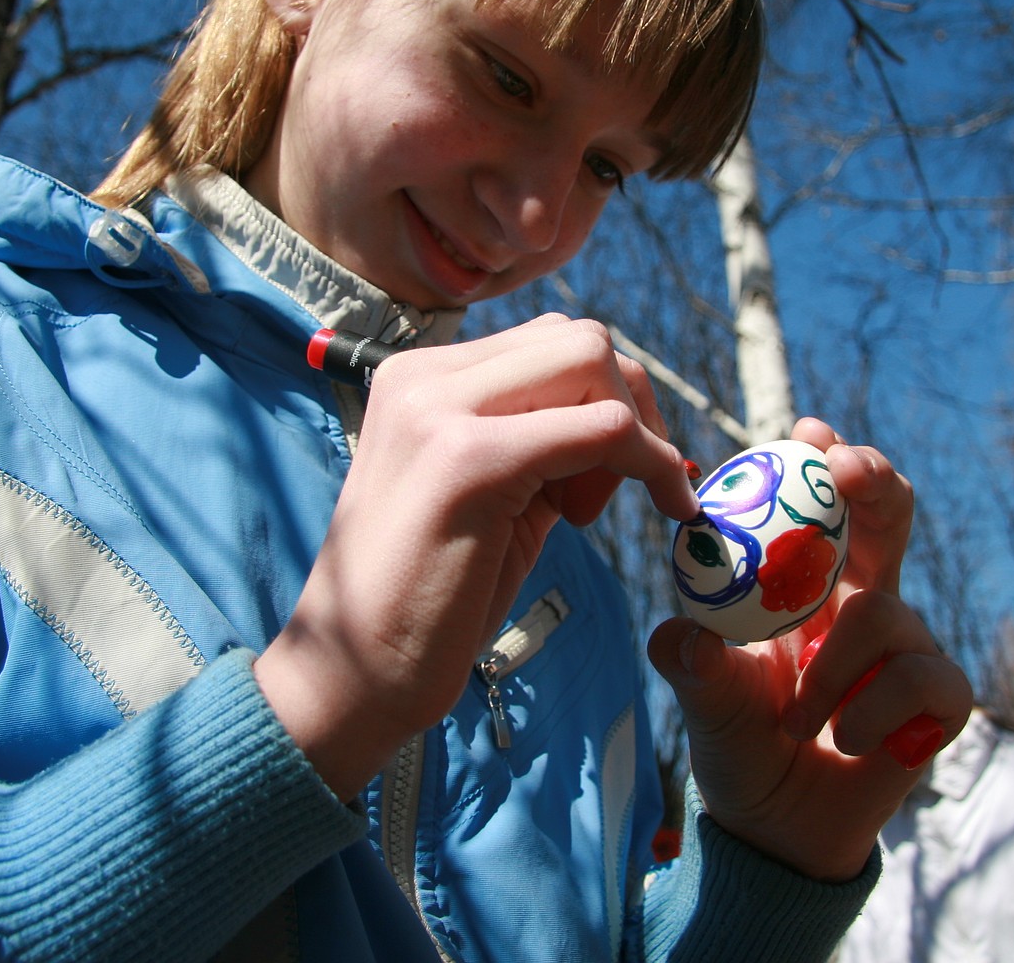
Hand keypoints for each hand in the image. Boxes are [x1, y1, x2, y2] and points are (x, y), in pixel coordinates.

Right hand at [256, 314, 698, 797]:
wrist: (352, 676)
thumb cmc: (427, 597)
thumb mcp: (490, 493)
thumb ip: (539, 441)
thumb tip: (620, 416)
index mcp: (421, 379)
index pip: (547, 342)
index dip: (602, 398)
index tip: (604, 475)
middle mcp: (424, 377)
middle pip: (579, 338)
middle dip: (633, 401)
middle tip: (625, 484)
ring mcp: (440, 410)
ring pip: (592, 359)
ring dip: (639, 429)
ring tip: (597, 508)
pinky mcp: (470, 461)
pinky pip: (602, 427)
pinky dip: (650, 461)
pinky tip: (661, 507)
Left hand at [648, 417, 972, 880]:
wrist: (777, 823)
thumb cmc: (740, 736)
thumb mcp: (707, 696)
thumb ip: (692, 663)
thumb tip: (680, 636)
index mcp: (809, 583)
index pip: (825, 504)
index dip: (825, 460)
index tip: (807, 432)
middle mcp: (862, 599)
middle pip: (890, 515)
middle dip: (874, 481)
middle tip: (845, 470)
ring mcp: (906, 647)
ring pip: (888, 612)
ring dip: (832, 664)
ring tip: (796, 716)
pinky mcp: (938, 700)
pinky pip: (924, 678)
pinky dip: (874, 709)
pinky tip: (846, 741)